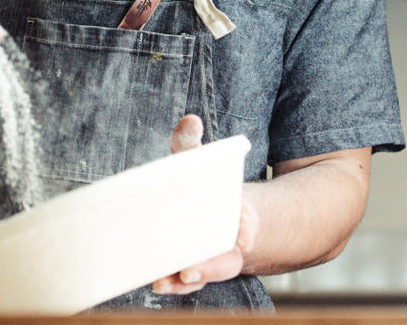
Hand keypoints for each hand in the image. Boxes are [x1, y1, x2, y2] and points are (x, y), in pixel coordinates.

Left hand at [150, 115, 259, 295]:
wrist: (210, 209)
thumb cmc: (200, 183)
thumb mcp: (195, 160)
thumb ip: (190, 142)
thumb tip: (190, 121)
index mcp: (237, 212)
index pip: (247, 223)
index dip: (246, 230)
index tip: (243, 238)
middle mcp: (228, 240)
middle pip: (226, 258)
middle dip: (210, 266)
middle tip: (190, 270)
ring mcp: (211, 256)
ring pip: (205, 274)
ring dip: (186, 281)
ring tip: (165, 282)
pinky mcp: (193, 266)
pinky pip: (188, 282)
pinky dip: (176, 284)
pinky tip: (159, 283)